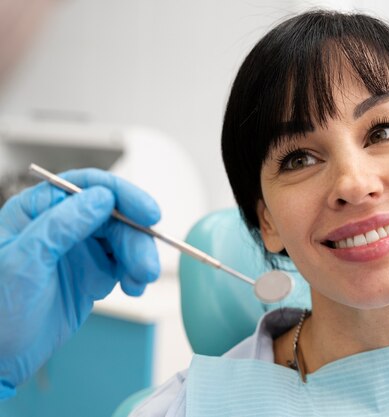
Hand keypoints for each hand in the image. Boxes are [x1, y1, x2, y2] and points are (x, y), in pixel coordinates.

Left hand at [0, 169, 159, 398]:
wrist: (0, 359)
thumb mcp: (25, 262)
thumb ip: (62, 226)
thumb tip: (101, 198)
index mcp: (38, 211)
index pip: (87, 187)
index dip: (122, 195)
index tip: (148, 213)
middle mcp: (62, 225)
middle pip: (114, 216)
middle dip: (136, 239)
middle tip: (145, 267)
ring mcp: (79, 249)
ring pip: (124, 239)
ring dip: (139, 258)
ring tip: (139, 281)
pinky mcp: (93, 272)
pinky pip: (125, 263)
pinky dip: (135, 274)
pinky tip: (133, 288)